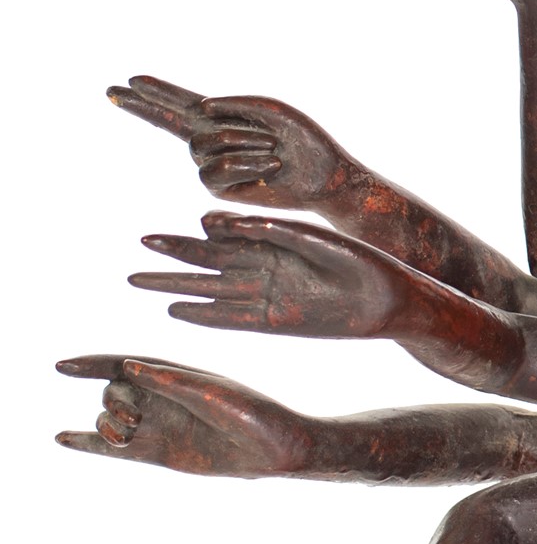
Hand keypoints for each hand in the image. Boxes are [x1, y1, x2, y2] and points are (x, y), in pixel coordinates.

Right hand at [55, 355, 319, 475]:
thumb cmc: (250, 413)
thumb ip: (169, 382)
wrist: (276, 450)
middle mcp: (161, 398)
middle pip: (113, 393)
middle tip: (133, 419)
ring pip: (111, 420)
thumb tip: (128, 366)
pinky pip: (114, 449)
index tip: (60, 366)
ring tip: (127, 436)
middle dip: (112, 402)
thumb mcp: (211, 393)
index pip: (122, 365)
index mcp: (173, 375)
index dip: (90, 365)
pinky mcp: (159, 453)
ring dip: (106, 426)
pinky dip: (87, 444)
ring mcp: (158, 426)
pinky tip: (61, 438)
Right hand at [109, 74, 355, 206]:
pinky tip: (270, 167)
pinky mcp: (220, 188)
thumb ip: (236, 102)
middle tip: (113, 88)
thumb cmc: (303, 142)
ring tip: (273, 149)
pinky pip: (216, 169)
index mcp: (224, 119)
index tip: (128, 82)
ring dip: (243, 142)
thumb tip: (200, 107)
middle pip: (168, 120)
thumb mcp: (273, 111)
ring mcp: (213, 165)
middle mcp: (212, 141)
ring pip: (204, 145)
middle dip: (143, 104)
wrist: (322, 178)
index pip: (183, 104)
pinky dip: (246, 164)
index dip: (156, 93)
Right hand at [130, 211, 424, 338]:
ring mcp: (267, 296)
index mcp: (276, 241)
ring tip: (141, 280)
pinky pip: (232, 319)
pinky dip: (205, 315)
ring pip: (213, 290)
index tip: (157, 234)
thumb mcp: (318, 242)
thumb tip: (229, 221)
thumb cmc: (363, 263)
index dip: (189, 236)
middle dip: (173, 257)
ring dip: (178, 287)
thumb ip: (275, 232)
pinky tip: (176, 311)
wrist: (392, 301)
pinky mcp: (275, 322)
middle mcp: (266, 268)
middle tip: (137, 251)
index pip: (223, 237)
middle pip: (209, 262)